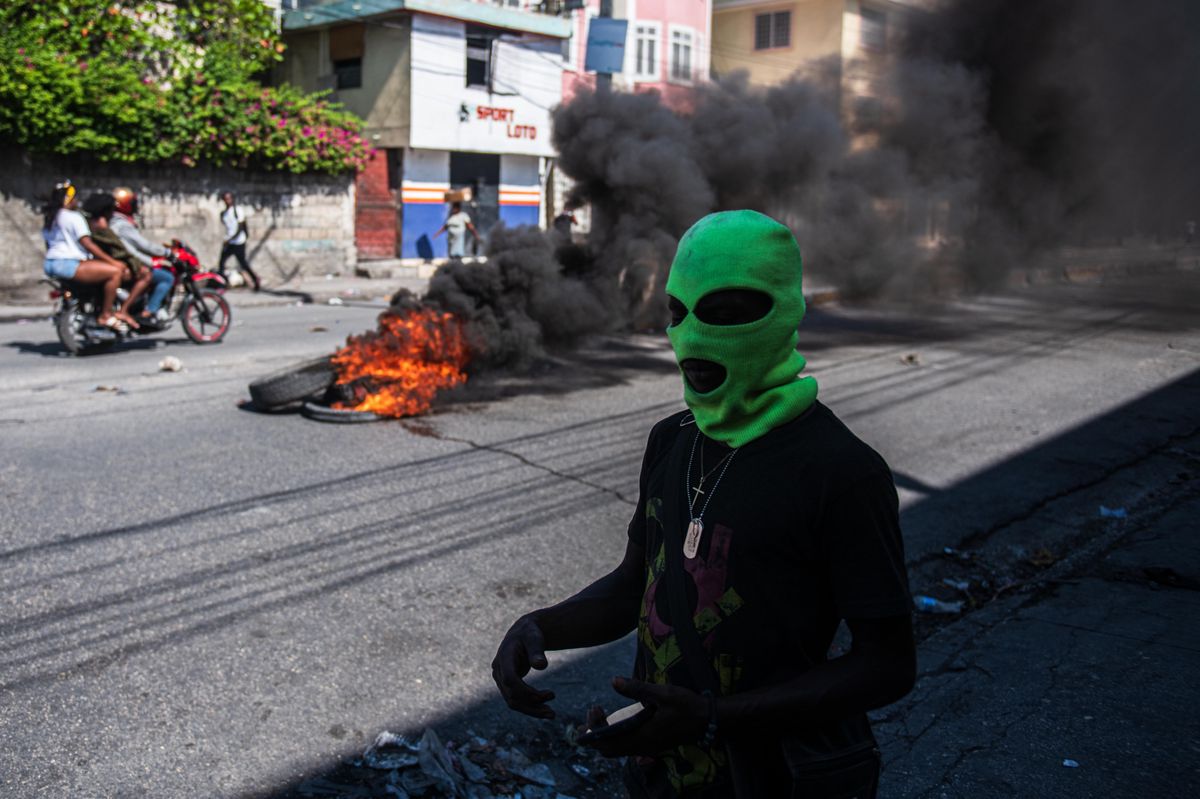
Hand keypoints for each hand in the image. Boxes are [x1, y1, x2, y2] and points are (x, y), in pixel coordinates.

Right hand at [492, 617, 555, 718]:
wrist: (523, 634)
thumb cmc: (530, 634)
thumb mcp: (535, 638)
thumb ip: (537, 651)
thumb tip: (541, 666)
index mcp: (504, 656)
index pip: (509, 678)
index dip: (524, 690)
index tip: (543, 696)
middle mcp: (498, 670)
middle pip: (511, 695)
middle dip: (532, 705)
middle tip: (552, 713)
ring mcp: (501, 679)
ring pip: (513, 701)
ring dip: (532, 710)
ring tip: (551, 714)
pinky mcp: (507, 685)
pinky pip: (516, 700)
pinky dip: (530, 706)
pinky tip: (545, 708)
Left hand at [578, 677, 707, 757]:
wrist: (709, 720)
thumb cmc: (687, 705)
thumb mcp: (663, 693)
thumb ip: (637, 688)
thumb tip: (613, 681)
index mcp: (641, 737)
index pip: (606, 741)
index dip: (594, 726)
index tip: (596, 707)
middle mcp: (642, 747)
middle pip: (607, 750)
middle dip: (594, 734)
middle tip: (594, 711)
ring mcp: (647, 748)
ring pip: (617, 751)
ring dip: (605, 737)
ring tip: (601, 716)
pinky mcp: (652, 745)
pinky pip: (626, 748)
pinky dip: (616, 738)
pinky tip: (618, 722)